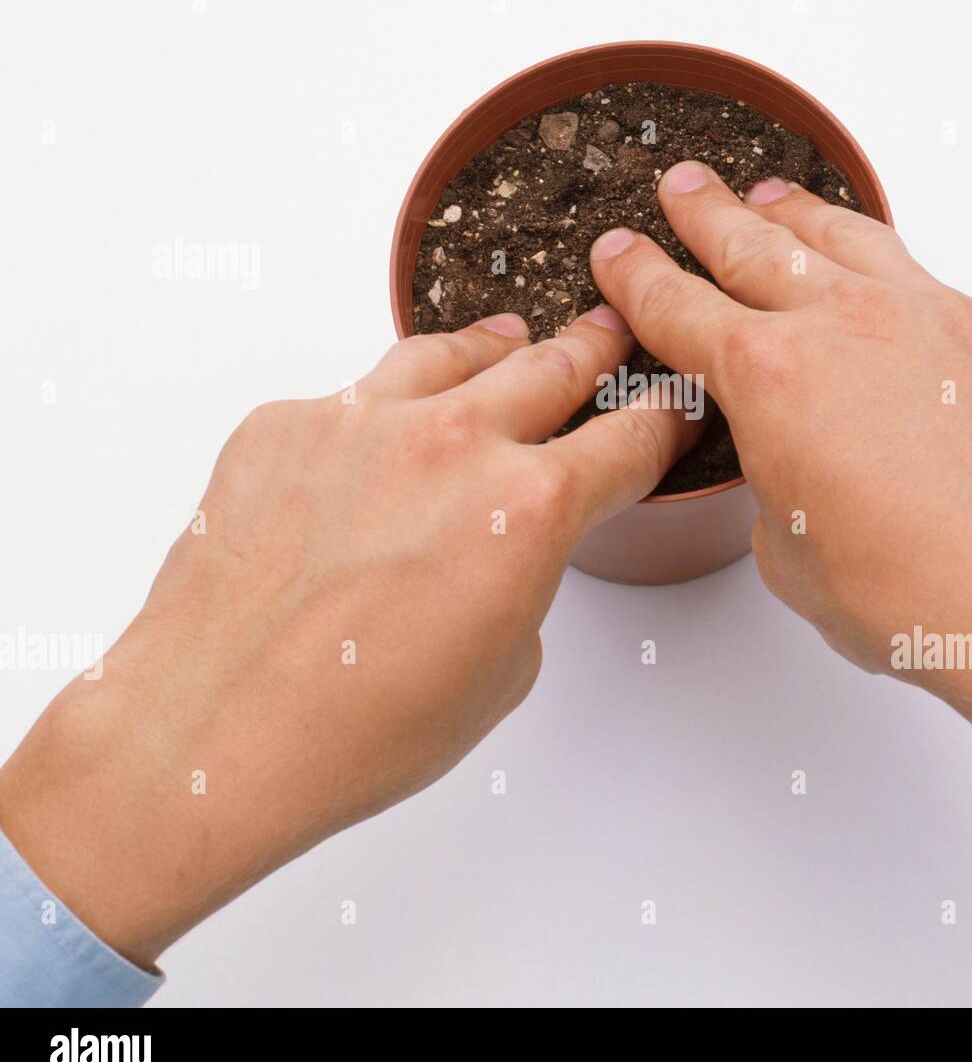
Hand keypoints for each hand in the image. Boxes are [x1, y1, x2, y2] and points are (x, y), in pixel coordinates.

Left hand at [0, 307, 695, 966]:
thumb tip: (502, 551)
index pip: (628, 440)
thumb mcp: (500, 672)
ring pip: (451, 353)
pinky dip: (385, 405)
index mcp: (530, 508)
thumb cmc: (353, 727)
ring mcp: (364, 422)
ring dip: (494, 347)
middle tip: (607, 331)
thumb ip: (524, 583)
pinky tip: (384, 433)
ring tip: (508, 338)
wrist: (212, 729)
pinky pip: (354, 395)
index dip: (662, 421)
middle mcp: (455, 445)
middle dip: (591, 349)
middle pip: (550, 367)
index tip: (668, 408)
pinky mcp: (285, 424)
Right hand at [590, 160, 971, 798]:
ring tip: (770, 195)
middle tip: (681, 187)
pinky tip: (875, 267)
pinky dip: (877, 256)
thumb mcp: (794, 559)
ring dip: (794, 214)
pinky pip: (915, 270)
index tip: (619, 252)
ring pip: (840, 239)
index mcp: (769, 377)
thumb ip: (777, 492)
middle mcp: (843, 324)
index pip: (679, 308)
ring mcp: (924, 314)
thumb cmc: (919, 592)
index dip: (639, 278)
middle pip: (751, 245)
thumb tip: (797, 472)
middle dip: (706, 214)